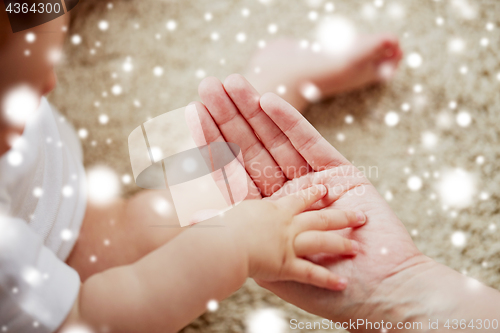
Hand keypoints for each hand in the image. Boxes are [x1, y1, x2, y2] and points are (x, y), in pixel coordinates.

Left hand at [193, 74, 428, 322]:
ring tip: (232, 83)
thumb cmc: (325, 290)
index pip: (233, 173)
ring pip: (277, 142)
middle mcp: (287, 194)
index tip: (193, 113)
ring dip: (254, 112)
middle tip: (209, 85)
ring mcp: (313, 182)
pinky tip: (267, 101)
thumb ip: (239, 234)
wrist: (381, 292)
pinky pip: (310, 143)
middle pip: (252, 151)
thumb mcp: (270, 264)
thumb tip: (194, 216)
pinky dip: (289, 123)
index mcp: (267, 216)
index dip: (213, 143)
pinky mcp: (341, 173)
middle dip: (230, 118)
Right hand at [225, 184, 365, 290]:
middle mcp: (287, 225)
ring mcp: (289, 244)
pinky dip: (327, 280)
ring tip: (356, 248)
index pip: (299, 200)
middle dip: (342, 217)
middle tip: (360, 216)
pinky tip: (342, 284)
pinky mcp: (287, 265)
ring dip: (341, 245)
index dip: (314, 195)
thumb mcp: (226, 212)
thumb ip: (227, 211)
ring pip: (322, 241)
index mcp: (274, 210)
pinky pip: (311, 274)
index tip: (325, 190)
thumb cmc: (220, 226)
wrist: (223, 243)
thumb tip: (206, 209)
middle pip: (320, 218)